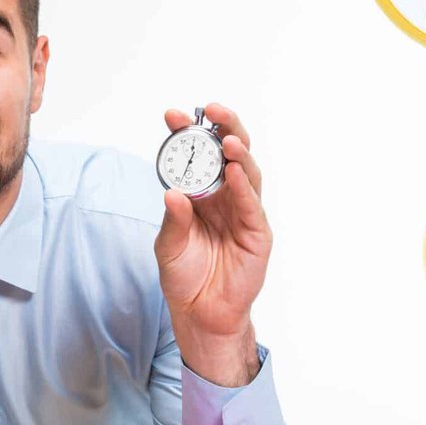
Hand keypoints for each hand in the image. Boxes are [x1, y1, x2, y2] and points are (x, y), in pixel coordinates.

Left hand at [154, 103, 268, 385]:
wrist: (201, 314)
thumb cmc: (185, 277)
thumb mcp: (168, 247)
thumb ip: (173, 220)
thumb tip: (172, 193)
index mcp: (200, 193)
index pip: (194, 156)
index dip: (186, 134)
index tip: (173, 115)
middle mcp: (224, 197)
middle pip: (229, 154)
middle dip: (222, 128)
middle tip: (210, 111)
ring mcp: (243, 212)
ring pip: (247, 173)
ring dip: (238, 153)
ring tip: (226, 139)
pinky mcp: (257, 232)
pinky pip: (252, 205)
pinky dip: (245, 187)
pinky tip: (235, 172)